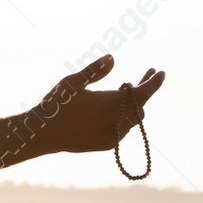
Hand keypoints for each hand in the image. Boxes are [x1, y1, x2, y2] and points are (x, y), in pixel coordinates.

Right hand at [28, 54, 165, 154]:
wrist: (42, 135)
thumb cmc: (55, 105)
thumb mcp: (71, 83)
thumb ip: (94, 71)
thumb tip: (112, 58)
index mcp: (109, 105)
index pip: (142, 94)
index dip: (153, 83)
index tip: (160, 72)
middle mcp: (115, 123)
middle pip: (140, 105)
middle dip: (145, 90)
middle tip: (146, 74)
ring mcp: (113, 136)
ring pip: (134, 118)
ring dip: (135, 103)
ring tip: (124, 89)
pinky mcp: (107, 145)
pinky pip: (125, 129)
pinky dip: (126, 116)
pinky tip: (116, 107)